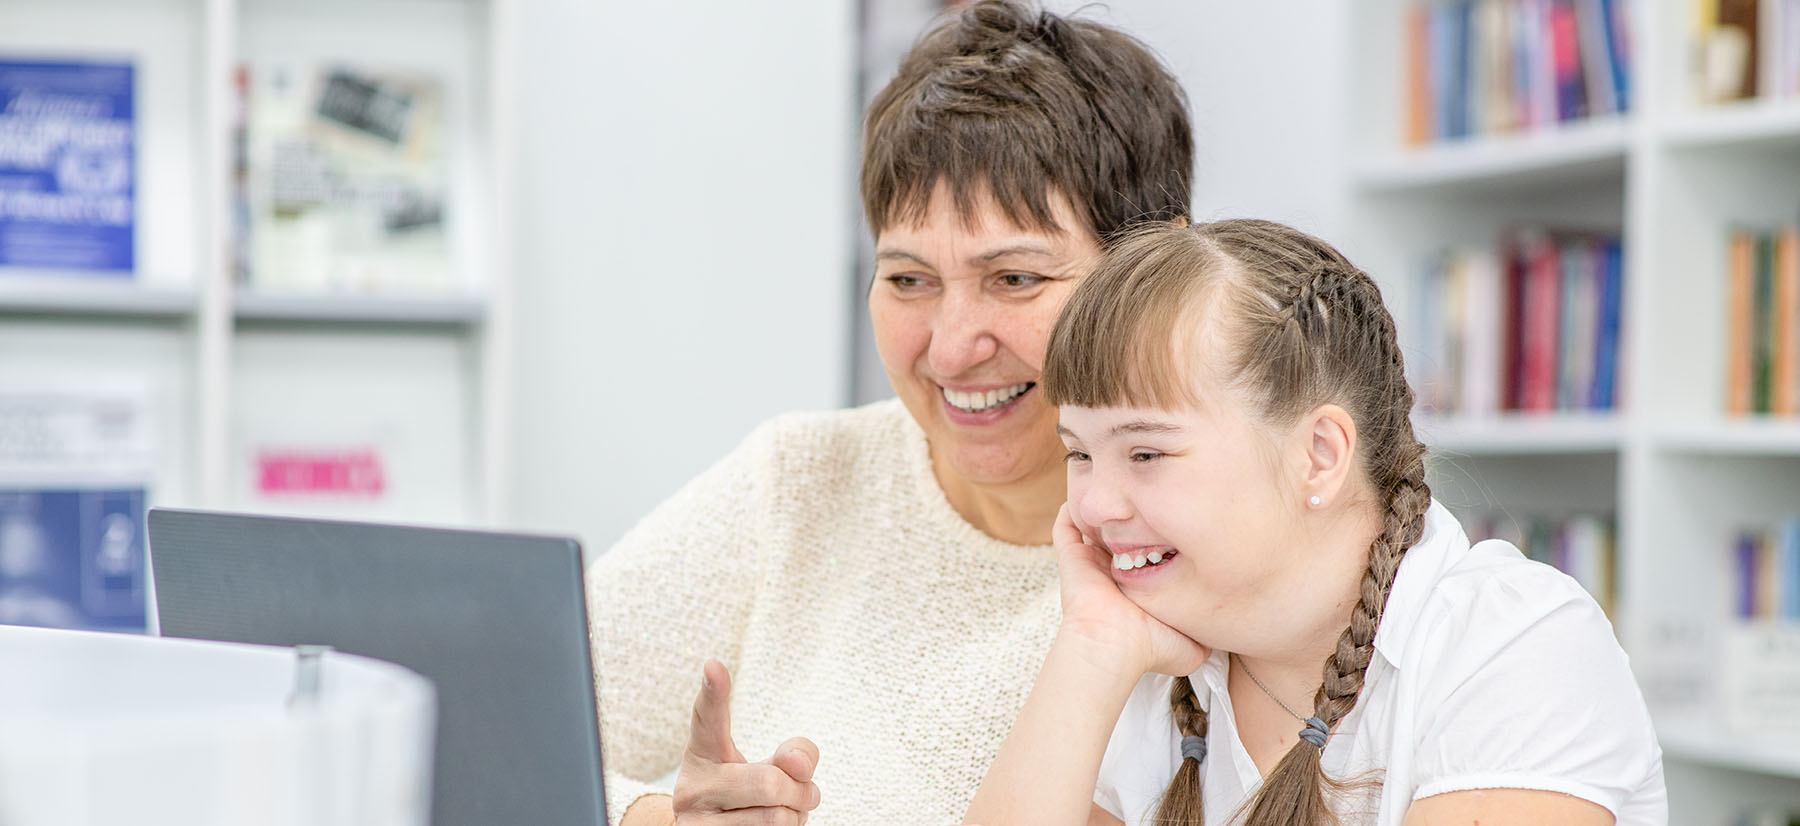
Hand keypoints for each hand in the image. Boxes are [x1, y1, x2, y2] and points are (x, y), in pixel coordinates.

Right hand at [671, 660, 820, 825]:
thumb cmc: (745, 798)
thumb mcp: (766, 768)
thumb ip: (792, 756)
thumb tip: (799, 765)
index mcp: (705, 754)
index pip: (708, 719)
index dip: (714, 693)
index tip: (714, 665)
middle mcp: (693, 788)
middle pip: (770, 783)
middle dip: (799, 791)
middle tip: (800, 795)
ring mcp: (696, 825)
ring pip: (775, 818)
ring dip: (795, 818)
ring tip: (782, 814)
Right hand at [1053, 503, 1208, 677]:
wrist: (1113, 646)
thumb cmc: (1149, 647)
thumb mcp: (1190, 645)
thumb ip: (1207, 634)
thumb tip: (1225, 634)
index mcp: (1133, 590)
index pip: (1143, 558)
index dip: (1156, 537)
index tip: (1174, 520)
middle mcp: (1110, 575)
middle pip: (1117, 539)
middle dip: (1130, 518)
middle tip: (1146, 496)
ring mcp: (1089, 565)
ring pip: (1092, 529)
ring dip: (1103, 512)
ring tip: (1115, 484)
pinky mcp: (1071, 558)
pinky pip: (1065, 526)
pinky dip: (1070, 510)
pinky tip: (1083, 489)